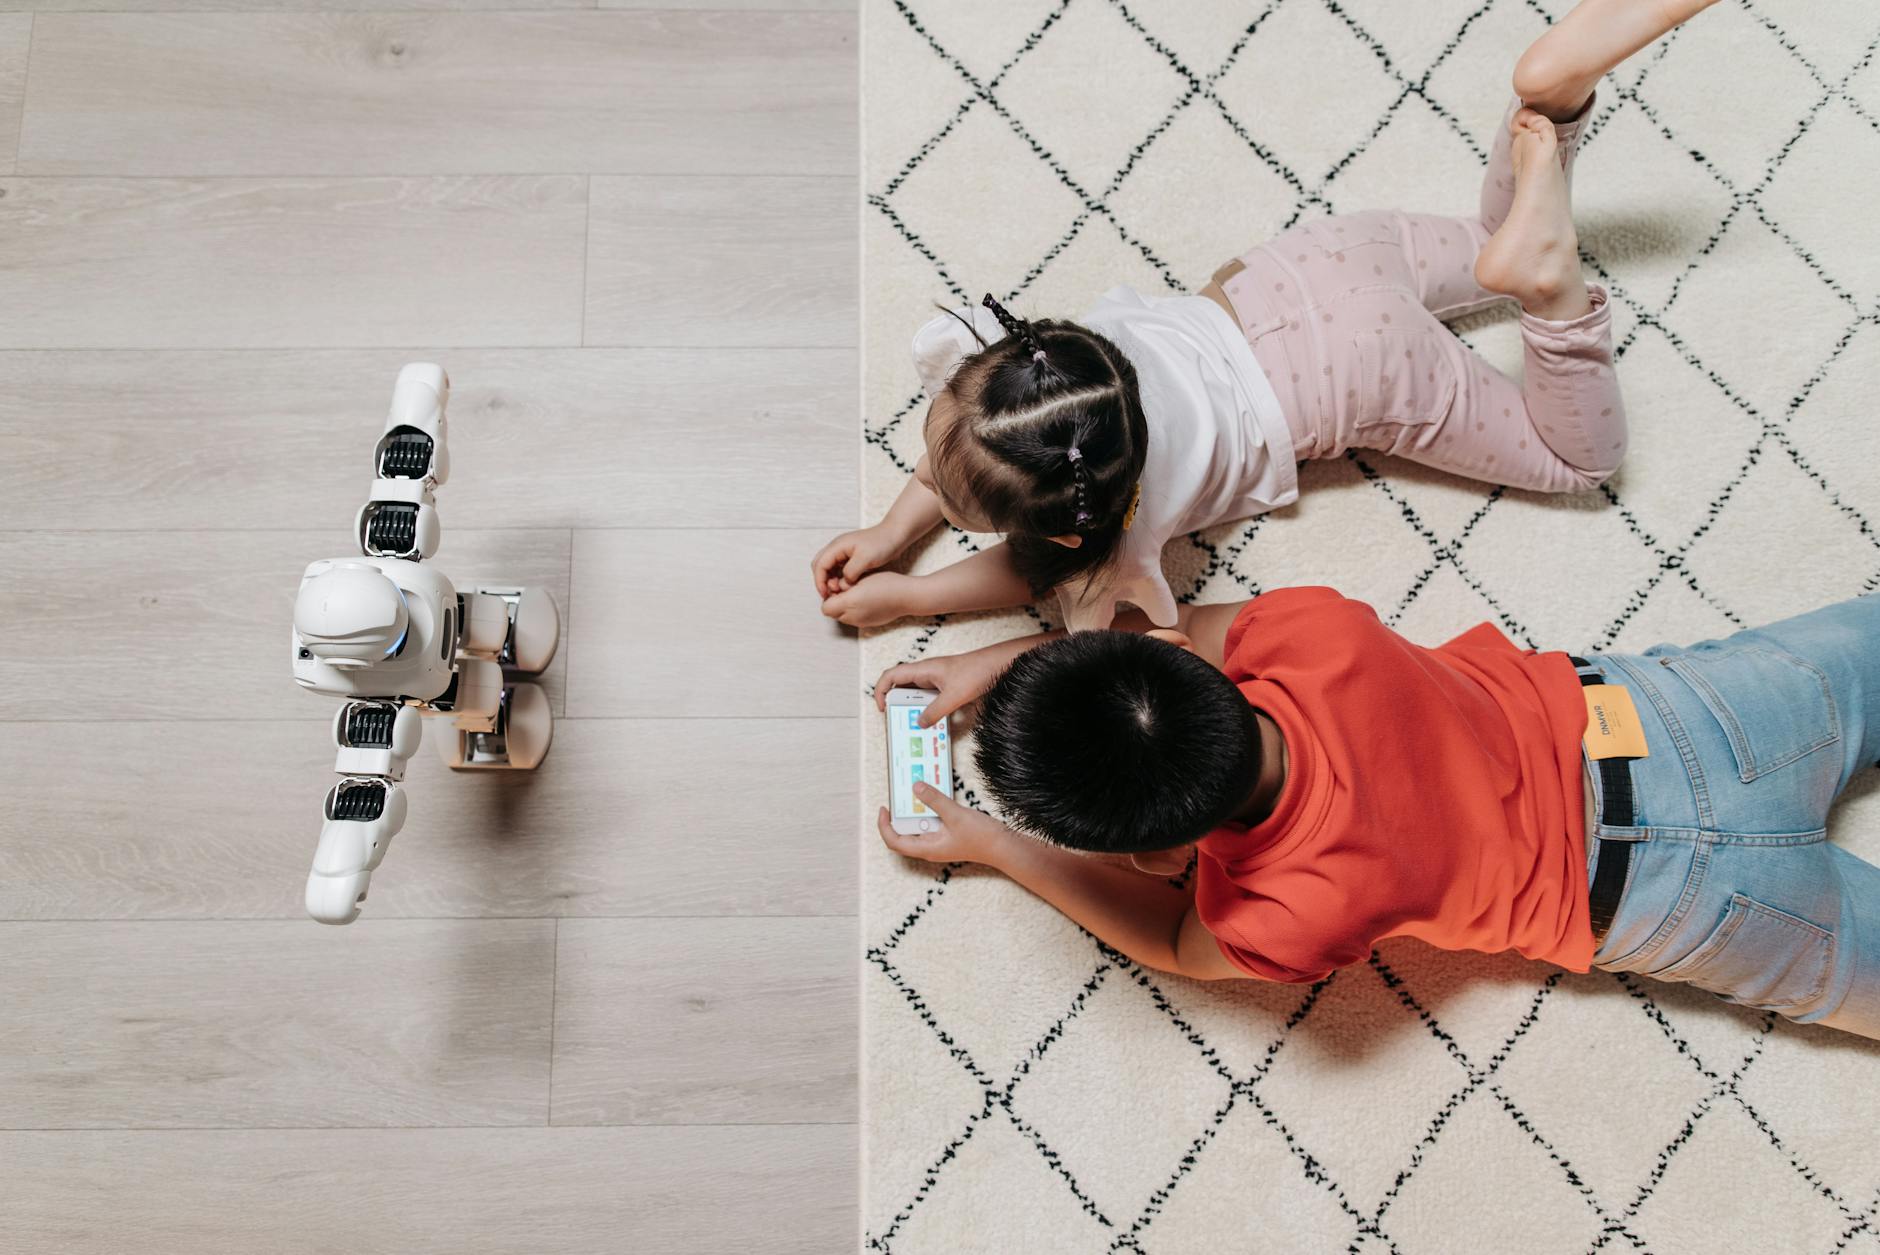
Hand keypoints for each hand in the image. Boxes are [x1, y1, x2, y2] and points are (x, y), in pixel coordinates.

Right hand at [811, 525, 903, 598]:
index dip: (820, 581)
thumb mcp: (866, 559)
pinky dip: (838, 578)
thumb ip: (851, 572)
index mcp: (837, 546)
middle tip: (831, 594)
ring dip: (830, 580)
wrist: (895, 535)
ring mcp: (843, 552)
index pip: (820, 565)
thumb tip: (842, 583)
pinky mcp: (850, 557)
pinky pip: (838, 568)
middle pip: (820, 565)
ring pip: (828, 568)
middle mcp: (837, 547)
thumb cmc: (882, 544)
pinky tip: (846, 586)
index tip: (826, 595)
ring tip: (840, 592)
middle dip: (822, 581)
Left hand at [822, 571, 923, 627]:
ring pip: (843, 617)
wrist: (906, 596)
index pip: (825, 607)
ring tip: (857, 595)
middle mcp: (853, 617)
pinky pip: (854, 620)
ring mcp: (861, 623)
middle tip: (847, 590)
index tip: (838, 587)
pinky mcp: (869, 625)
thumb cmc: (886, 583)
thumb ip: (843, 584)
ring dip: (845, 608)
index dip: (829, 596)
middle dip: (836, 602)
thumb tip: (835, 588)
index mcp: (849, 603)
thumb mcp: (861, 578)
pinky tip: (866, 601)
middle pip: (833, 614)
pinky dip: (855, 612)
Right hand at [873, 648, 1007, 725]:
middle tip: (898, 720)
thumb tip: (920, 722)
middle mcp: (926, 673)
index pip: (891, 675)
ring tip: (914, 723)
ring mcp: (936, 679)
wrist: (997, 665)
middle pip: (901, 686)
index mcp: (922, 669)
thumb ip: (935, 711)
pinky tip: (932, 720)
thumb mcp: (953, 696)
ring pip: (915, 694)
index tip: (883, 707)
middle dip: (896, 703)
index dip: (881, 690)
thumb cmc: (976, 671)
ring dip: (912, 707)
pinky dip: (926, 708)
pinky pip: (929, 698)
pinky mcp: (945, 686)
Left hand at [876, 783, 1012, 865]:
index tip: (884, 808)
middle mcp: (930, 848)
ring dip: (913, 813)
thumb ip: (935, 800)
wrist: (1004, 847)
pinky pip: (931, 824)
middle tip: (897, 797)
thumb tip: (915, 787)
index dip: (884, 826)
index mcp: (927, 848)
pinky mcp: (948, 836)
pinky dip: (927, 812)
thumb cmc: (981, 837)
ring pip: (918, 829)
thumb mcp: (955, 814)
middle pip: (903, 836)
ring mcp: (939, 843)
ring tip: (913, 794)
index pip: (894, 842)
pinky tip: (932, 798)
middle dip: (897, 817)